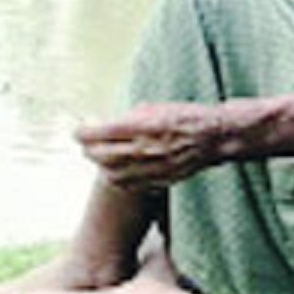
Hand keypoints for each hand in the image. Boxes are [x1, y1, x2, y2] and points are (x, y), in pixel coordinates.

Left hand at [76, 103, 223, 189]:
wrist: (215, 137)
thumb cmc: (185, 117)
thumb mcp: (154, 108)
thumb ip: (126, 118)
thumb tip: (101, 124)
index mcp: (143, 126)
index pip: (98, 133)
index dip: (82, 132)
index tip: (78, 130)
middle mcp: (146, 149)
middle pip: (100, 156)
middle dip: (88, 149)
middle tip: (86, 144)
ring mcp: (153, 168)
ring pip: (111, 174)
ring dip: (101, 166)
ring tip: (102, 158)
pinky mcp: (160, 180)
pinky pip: (128, 185)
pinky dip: (117, 179)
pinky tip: (117, 171)